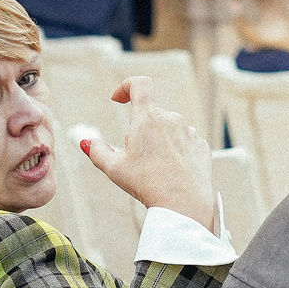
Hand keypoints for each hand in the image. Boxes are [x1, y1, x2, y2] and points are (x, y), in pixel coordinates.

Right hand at [81, 76, 217, 230]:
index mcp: (147, 118)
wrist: (184, 204)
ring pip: (169, 130)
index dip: (126, 86)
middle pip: (151, 115)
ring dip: (160, 143)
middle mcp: (171, 118)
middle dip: (141, 131)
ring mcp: (189, 131)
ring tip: (157, 170)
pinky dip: (176, 153)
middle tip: (137, 159)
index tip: (119, 99)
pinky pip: (185, 143)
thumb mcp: (114, 169)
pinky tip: (173, 173)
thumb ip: (97, 151)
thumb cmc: (147, 184)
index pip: (139, 84)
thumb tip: (87, 142)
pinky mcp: (201, 146)